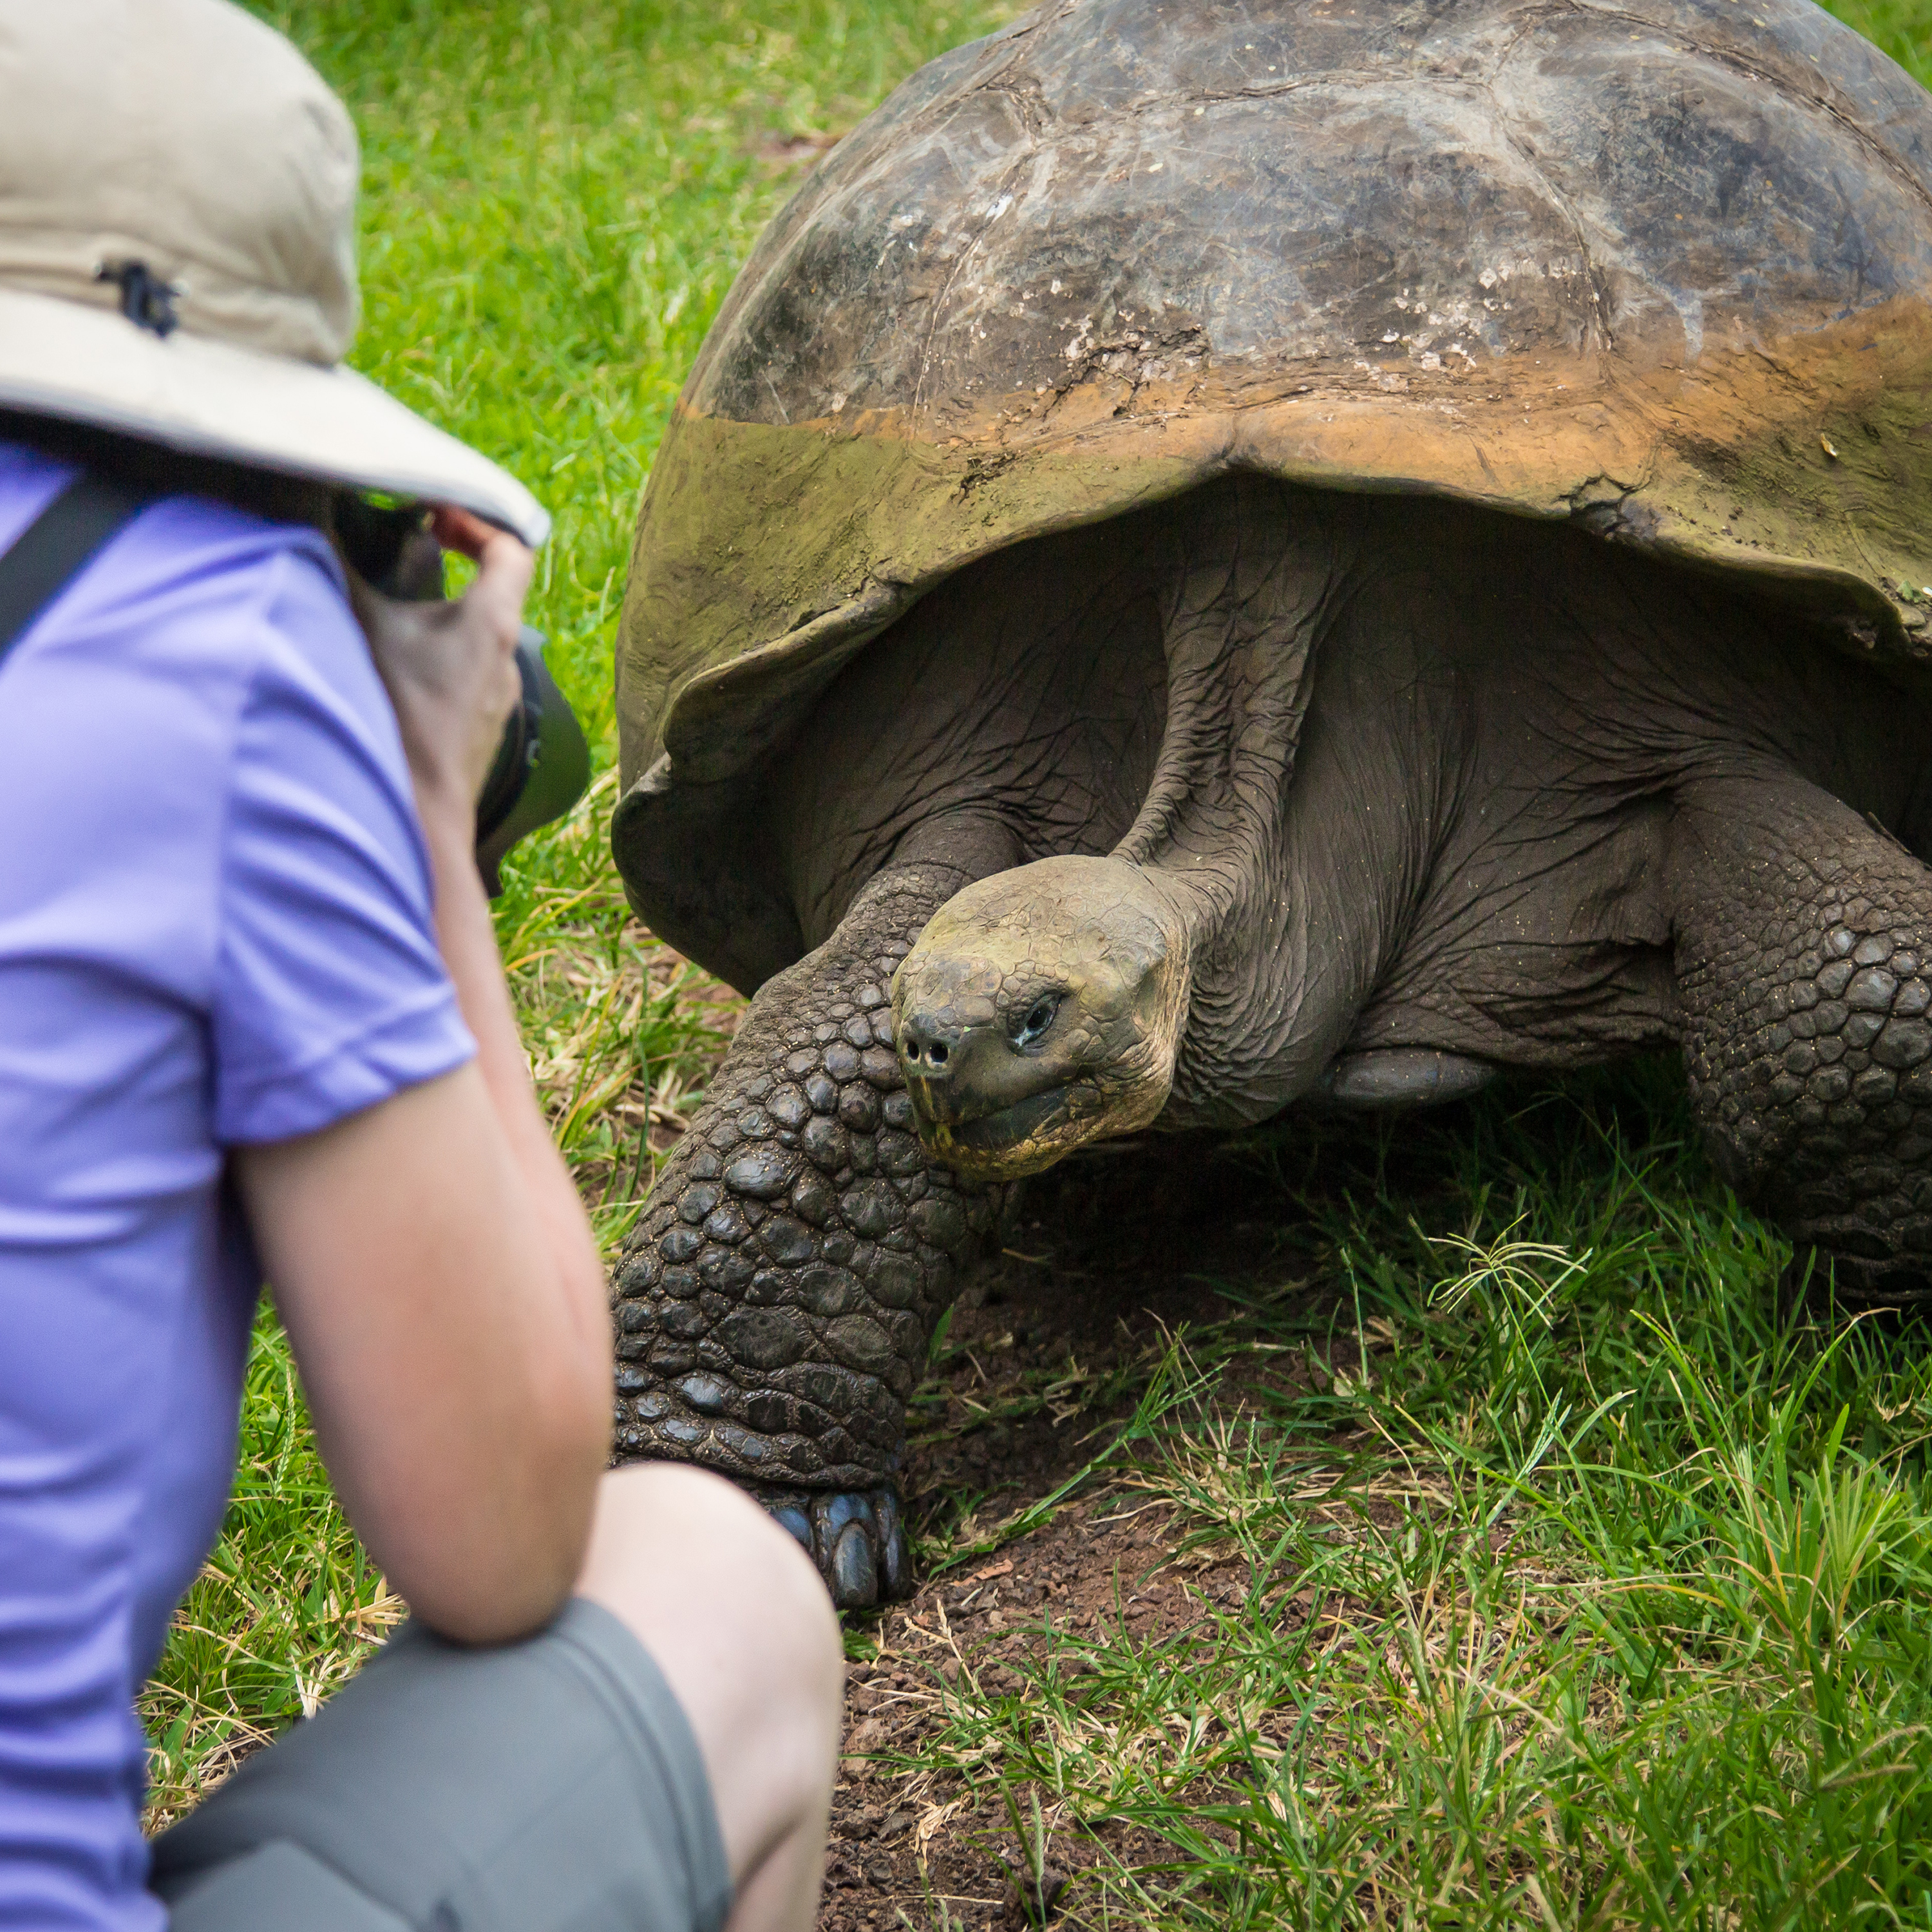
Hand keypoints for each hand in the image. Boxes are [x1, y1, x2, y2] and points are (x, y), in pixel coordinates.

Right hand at [345, 506, 533, 831]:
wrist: (415, 818)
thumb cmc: (394, 721)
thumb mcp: (360, 626)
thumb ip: (336, 565)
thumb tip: (306, 518)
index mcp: (492, 624)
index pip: (512, 550)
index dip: (475, 521)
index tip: (433, 515)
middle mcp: (505, 662)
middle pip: (494, 592)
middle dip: (450, 565)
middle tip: (408, 548)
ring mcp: (496, 702)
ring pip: (474, 640)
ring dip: (437, 616)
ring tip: (388, 608)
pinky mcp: (478, 733)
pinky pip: (460, 679)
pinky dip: (432, 660)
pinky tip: (389, 668)